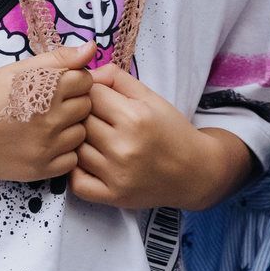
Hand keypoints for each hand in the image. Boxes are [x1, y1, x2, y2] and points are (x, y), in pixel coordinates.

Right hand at [0, 43, 96, 181]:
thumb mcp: (19, 69)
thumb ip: (59, 58)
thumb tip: (91, 48)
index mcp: (47, 88)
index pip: (86, 80)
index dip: (73, 80)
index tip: (57, 85)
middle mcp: (51, 119)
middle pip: (87, 107)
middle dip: (73, 103)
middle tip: (50, 104)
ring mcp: (47, 147)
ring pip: (81, 134)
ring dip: (69, 128)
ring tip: (45, 124)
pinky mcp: (40, 170)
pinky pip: (71, 160)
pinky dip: (62, 152)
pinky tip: (43, 143)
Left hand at [69, 66, 245, 210]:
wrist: (194, 171)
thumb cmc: (171, 130)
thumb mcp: (150, 97)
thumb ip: (117, 78)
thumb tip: (86, 73)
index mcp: (135, 117)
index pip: (91, 94)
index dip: (90, 91)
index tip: (98, 97)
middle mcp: (124, 147)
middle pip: (80, 120)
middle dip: (83, 115)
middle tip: (95, 118)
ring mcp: (116, 175)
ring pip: (75, 149)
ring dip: (79, 142)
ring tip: (94, 139)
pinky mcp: (112, 196)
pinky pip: (76, 182)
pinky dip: (76, 171)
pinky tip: (89, 161)